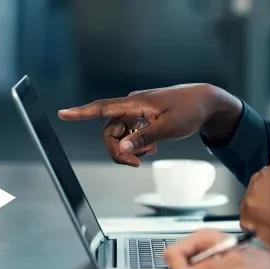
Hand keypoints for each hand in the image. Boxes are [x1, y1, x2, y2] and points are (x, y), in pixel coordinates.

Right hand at [57, 84, 241, 166]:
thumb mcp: (169, 128)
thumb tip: (123, 148)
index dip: (81, 113)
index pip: (103, 108)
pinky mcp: (145, 117)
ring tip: (150, 153)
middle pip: (110, 131)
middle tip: (135, 164)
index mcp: (136, 103)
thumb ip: (145, 138)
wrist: (206, 103)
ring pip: (121, 135)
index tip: (63, 114)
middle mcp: (133, 105)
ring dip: (130, 148)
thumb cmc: (189, 111)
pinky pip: (132, 134)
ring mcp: (139, 112)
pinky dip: (138, 144)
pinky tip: (152, 148)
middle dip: (118, 150)